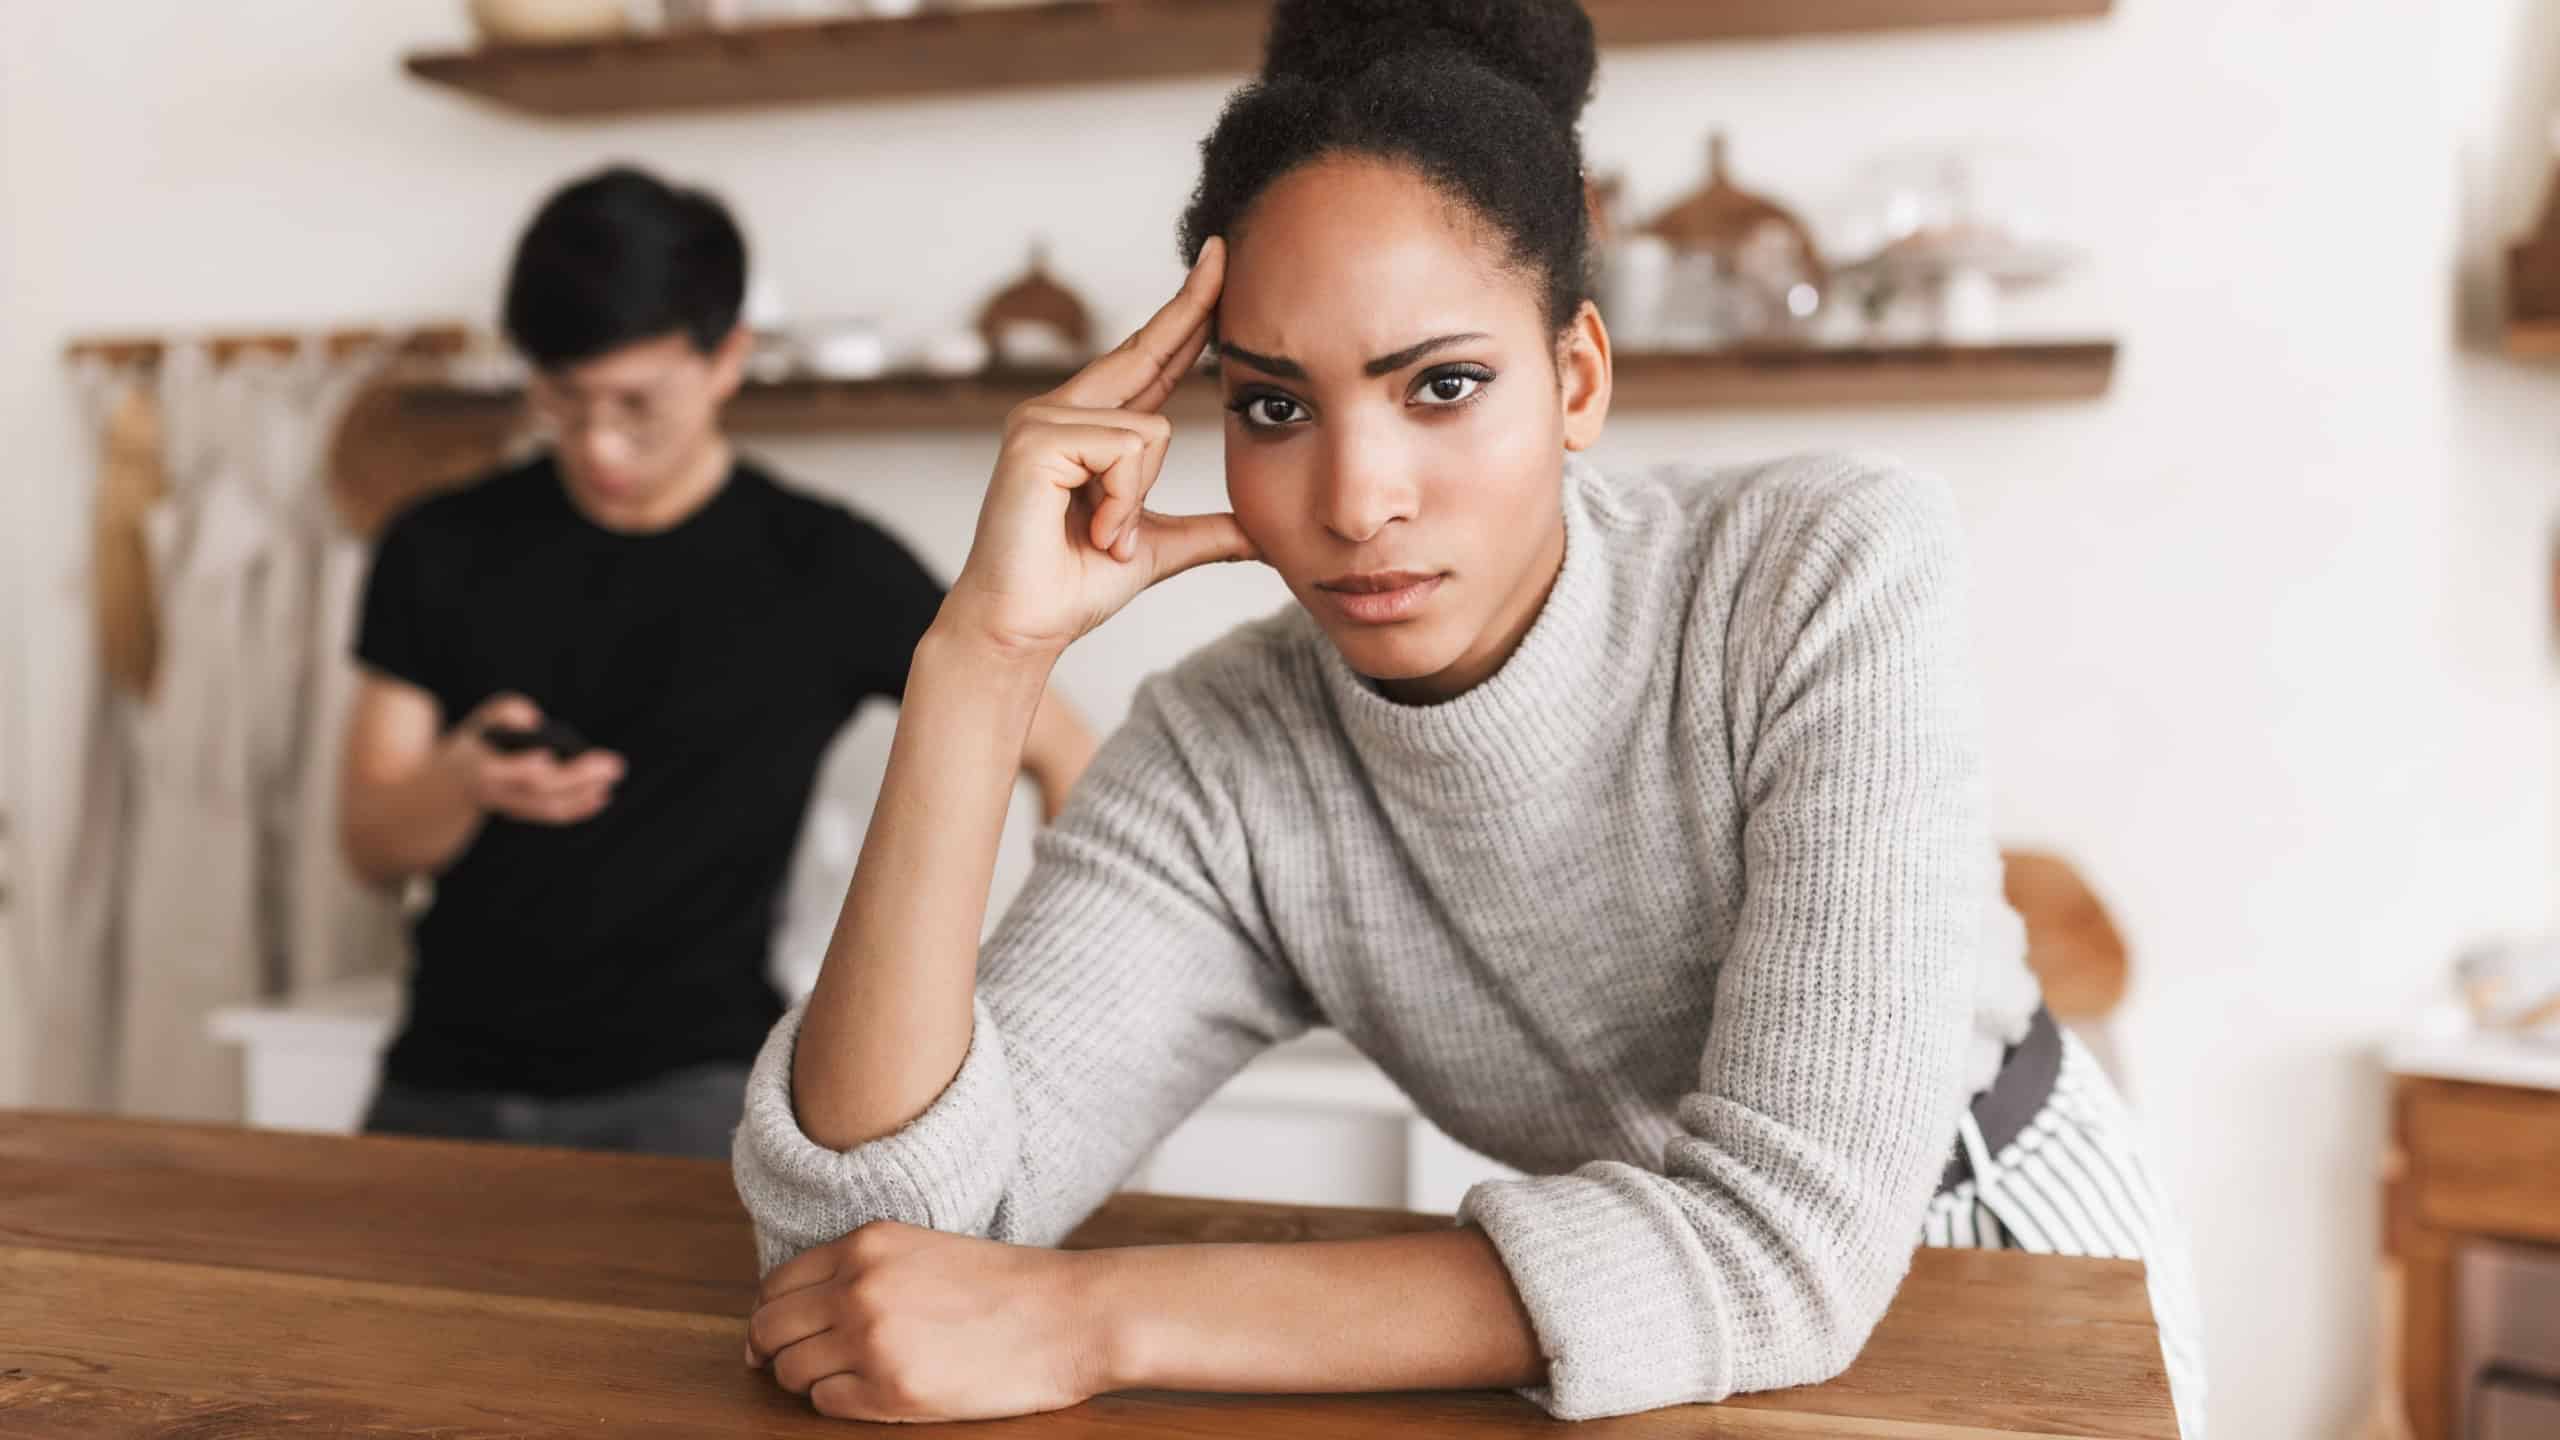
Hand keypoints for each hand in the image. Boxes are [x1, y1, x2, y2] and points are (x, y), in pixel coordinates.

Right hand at [440, 693, 624, 825]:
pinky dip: (578, 808)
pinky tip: (601, 797)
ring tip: (612, 777)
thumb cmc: (477, 741)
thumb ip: (506, 711)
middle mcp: (494, 792)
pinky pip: (551, 815)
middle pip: (537, 789)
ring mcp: (509, 806)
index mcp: (477, 766)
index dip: (522, 766)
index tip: (547, 756)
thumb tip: (534, 720)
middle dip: (577, 777)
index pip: (500, 771)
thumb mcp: (483, 718)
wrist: (450, 786)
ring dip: (584, 795)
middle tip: (613, 764)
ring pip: (547, 807)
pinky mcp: (523, 814)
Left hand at [745, 1221, 1106, 1422]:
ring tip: (850, 1378)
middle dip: (773, 1351)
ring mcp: (872, 1340)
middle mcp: (859, 1288)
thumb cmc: (1008, 1286)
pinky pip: (826, 1404)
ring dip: (810, 1379)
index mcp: (866, 1245)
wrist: (1071, 1314)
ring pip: (792, 1371)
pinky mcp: (892, 1391)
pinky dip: (839, 1403)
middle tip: (792, 1366)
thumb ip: (864, 1270)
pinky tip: (876, 1392)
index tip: (777, 1336)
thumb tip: (799, 1312)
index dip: (770, 1316)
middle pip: (770, 1328)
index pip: (776, 1285)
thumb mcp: (925, 1250)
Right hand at [941, 237, 1256, 660]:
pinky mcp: (1036, 440)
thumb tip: (1260, 533)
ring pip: (1150, 432)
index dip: (1186, 316)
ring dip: (1138, 501)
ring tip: (1101, 536)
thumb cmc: (1072, 586)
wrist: (1023, 627)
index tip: (1217, 268)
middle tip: (1224, 247)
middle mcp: (1059, 411)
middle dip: (1192, 308)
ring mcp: (1042, 420)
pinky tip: (1091, 532)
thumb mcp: (1156, 549)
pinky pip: (1125, 451)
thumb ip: (1207, 531)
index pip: (1149, 360)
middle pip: (1146, 350)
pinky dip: (1121, 504)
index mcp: (1088, 426)